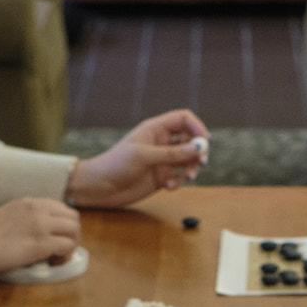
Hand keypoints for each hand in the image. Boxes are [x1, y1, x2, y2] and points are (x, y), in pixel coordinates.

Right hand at [0, 199, 80, 279]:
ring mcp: (40, 225)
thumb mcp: (5, 217)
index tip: (53, 239)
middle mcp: (37, 209)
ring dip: (71, 245)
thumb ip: (23, 220)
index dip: (62, 226)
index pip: (60, 208)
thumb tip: (35, 234)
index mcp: (28, 202)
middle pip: (73, 217)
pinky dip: (65, 256)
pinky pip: (68, 247)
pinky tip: (51, 262)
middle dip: (72, 235)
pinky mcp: (41, 243)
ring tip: (56, 257)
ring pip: (75, 230)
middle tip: (59, 250)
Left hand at [66, 109, 210, 205]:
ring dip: (191, 168)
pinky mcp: (161, 177)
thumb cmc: (117, 164)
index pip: (183, 119)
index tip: (205, 141)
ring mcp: (162, 160)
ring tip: (187, 178)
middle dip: (198, 151)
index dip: (197, 126)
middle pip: (190, 140)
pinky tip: (169, 187)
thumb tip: (199, 148)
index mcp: (155, 129)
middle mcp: (162, 142)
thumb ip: (173, 153)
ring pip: (188, 160)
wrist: (100, 187)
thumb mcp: (144, 156)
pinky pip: (180, 177)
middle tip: (201, 163)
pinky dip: (180, 182)